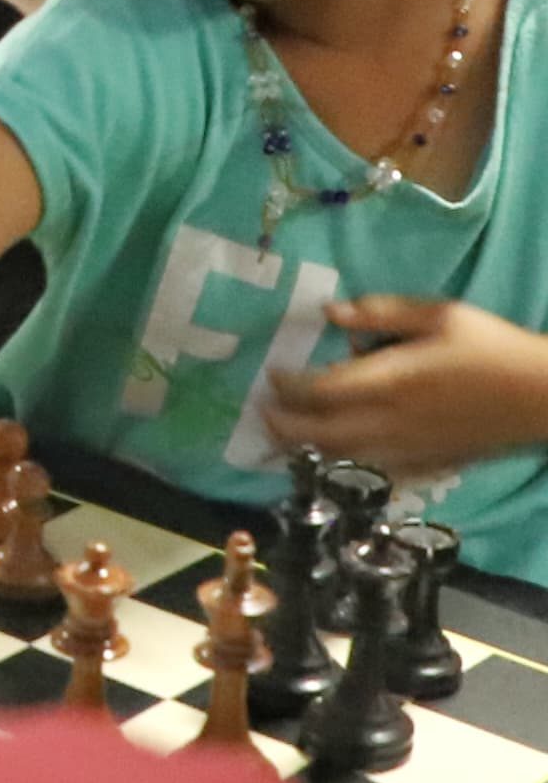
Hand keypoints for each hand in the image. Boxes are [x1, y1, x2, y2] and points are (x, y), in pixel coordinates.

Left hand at [264, 295, 547, 479]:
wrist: (537, 397)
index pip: (321, 391)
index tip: (271, 375)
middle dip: (283, 427)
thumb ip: (379, 313)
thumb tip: (330, 313)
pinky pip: (371, 469)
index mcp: (390, 381)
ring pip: (341, 458)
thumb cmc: (488, 346)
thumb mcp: (436, 314)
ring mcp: (406, 450)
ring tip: (283, 439)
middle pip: (320, 435)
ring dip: (306, 450)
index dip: (288, 386)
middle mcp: (390, 422)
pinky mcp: (423, 466)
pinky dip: (343, 463)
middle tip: (262, 414)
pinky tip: (335, 453)